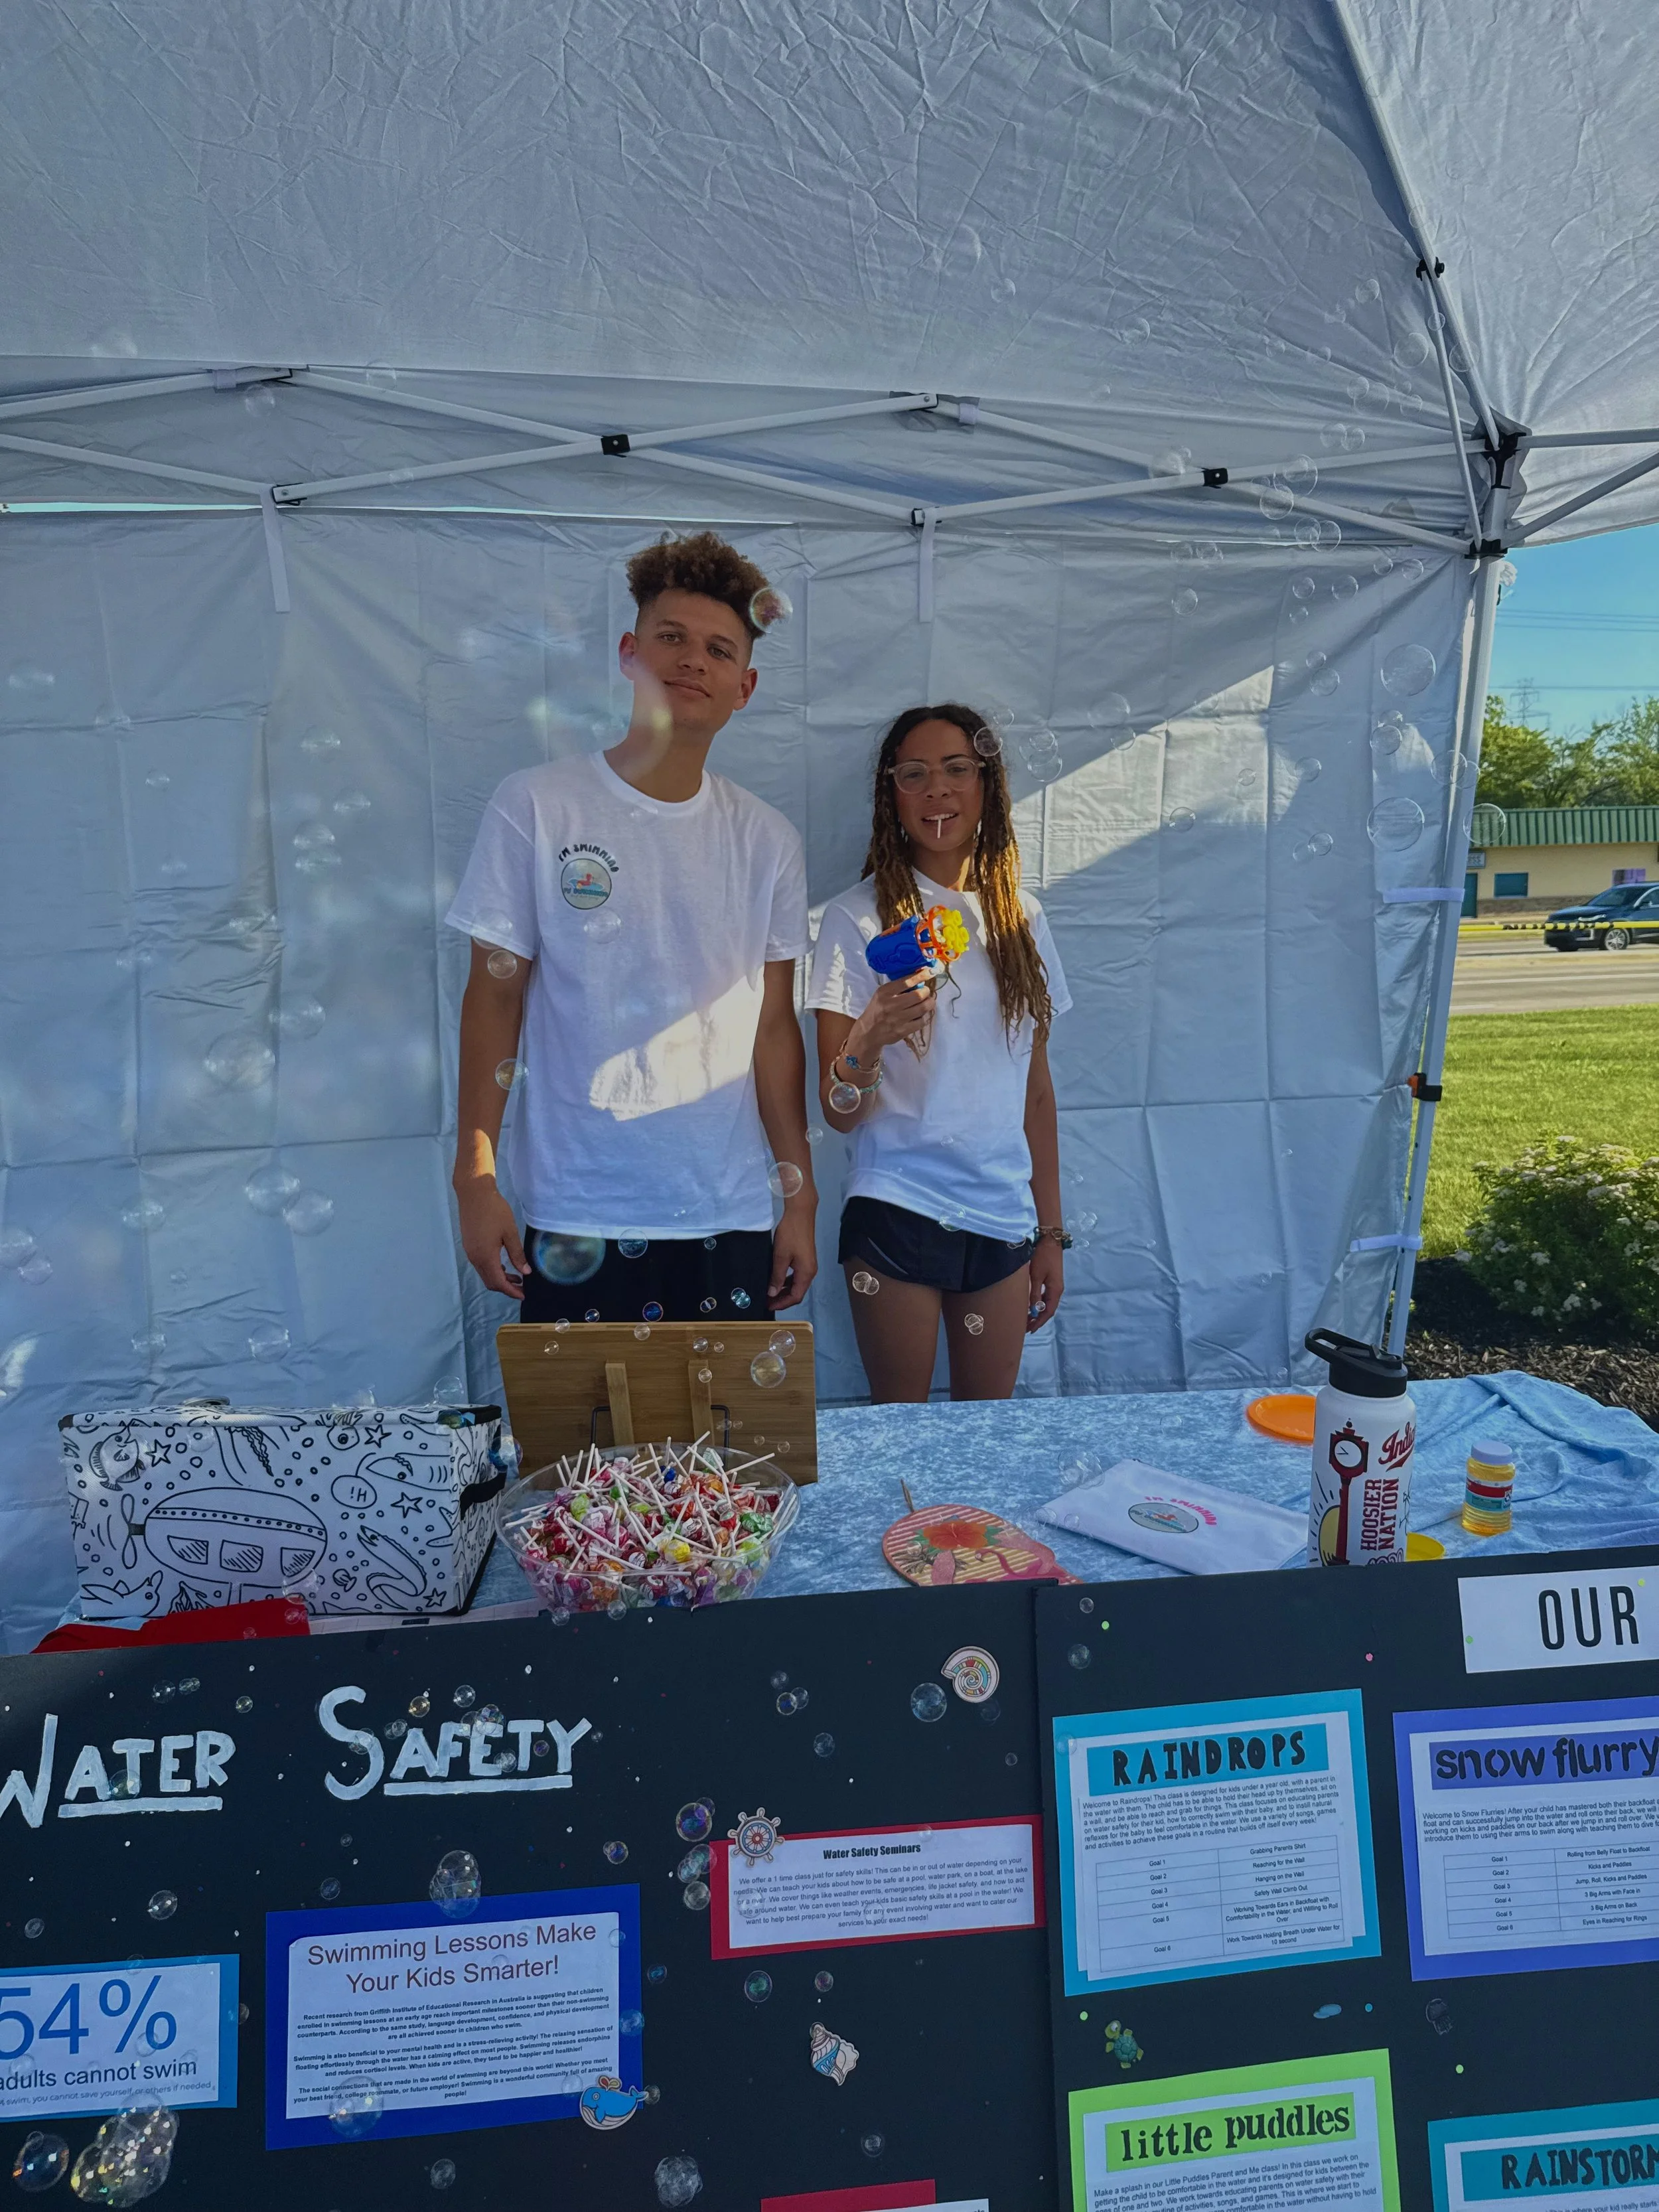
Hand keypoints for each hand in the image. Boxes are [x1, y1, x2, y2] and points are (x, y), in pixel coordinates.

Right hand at [456, 1178, 527, 1298]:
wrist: (473, 1193)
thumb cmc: (494, 1210)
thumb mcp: (510, 1232)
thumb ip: (517, 1254)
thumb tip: (526, 1272)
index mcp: (486, 1256)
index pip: (498, 1282)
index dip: (511, 1291)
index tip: (524, 1294)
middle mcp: (475, 1258)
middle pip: (490, 1281)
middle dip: (506, 1287)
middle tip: (522, 1287)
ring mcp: (470, 1252)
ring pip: (484, 1273)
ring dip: (499, 1278)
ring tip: (517, 1276)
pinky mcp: (468, 1245)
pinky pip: (480, 1265)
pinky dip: (492, 1269)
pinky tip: (504, 1265)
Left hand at [769, 1198, 817, 1309]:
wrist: (800, 1214)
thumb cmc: (790, 1235)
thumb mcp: (780, 1257)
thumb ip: (777, 1277)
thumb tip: (772, 1293)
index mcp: (806, 1273)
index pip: (796, 1296)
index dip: (782, 1303)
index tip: (768, 1306)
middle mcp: (810, 1271)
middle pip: (797, 1292)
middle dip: (782, 1298)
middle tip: (767, 1301)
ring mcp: (808, 1264)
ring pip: (796, 1283)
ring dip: (784, 1289)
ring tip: (769, 1292)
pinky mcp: (805, 1258)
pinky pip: (796, 1275)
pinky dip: (786, 1280)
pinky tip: (776, 1278)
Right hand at [848, 973, 933, 1059]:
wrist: (868, 1033)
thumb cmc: (877, 1010)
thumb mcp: (882, 994)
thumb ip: (897, 987)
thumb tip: (919, 978)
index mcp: (884, 993)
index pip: (907, 982)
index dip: (921, 976)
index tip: (929, 972)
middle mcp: (890, 1005)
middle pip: (918, 995)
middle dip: (926, 992)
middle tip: (926, 992)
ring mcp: (897, 1019)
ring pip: (923, 1008)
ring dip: (929, 1003)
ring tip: (927, 1002)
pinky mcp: (902, 1031)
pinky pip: (921, 1022)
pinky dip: (923, 1017)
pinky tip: (919, 1016)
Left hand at [1026, 1240, 1063, 1331]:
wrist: (1050, 1241)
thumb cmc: (1042, 1258)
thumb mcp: (1036, 1276)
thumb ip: (1035, 1294)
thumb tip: (1033, 1311)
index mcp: (1055, 1291)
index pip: (1048, 1312)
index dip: (1040, 1322)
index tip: (1030, 1330)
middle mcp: (1057, 1290)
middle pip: (1049, 1310)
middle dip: (1038, 1320)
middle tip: (1026, 1327)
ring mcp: (1056, 1286)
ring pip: (1047, 1304)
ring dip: (1038, 1313)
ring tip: (1027, 1319)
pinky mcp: (1052, 1281)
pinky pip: (1046, 1297)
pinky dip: (1039, 1304)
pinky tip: (1032, 1306)